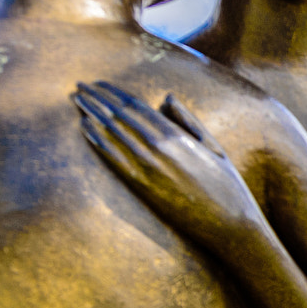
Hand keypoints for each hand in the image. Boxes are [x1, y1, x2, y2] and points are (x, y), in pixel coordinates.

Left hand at [73, 81, 264, 249]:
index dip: (113, 92)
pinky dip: (96, 140)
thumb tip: (167, 97)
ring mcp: (147, 168)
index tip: (98, 82)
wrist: (229, 224)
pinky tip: (84, 127)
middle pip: (118, 115)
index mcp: (176, 135)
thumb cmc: (227, 186)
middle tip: (79, 86)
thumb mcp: (214, 146)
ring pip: (111, 133)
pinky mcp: (141, 187)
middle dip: (96, 98)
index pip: (135, 106)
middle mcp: (158, 148)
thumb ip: (189, 120)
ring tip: (76, 100)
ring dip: (91, 113)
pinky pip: (112, 158)